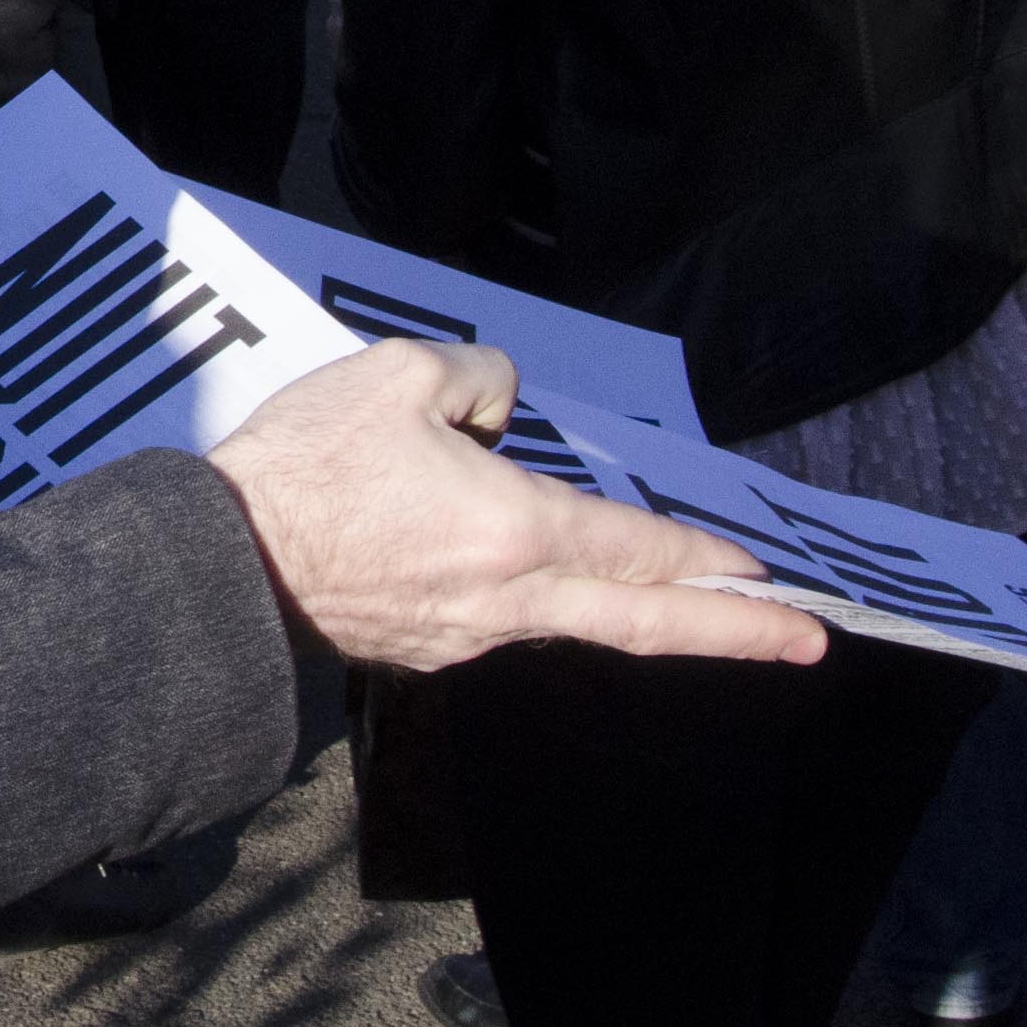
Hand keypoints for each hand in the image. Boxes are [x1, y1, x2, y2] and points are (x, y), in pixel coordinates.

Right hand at [206, 341, 827, 674]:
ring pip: (571, 621)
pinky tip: (518, 569)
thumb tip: (503, 404)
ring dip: (630, 609)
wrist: (220, 569)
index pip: (640, 549)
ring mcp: (467, 637)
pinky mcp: (423, 649)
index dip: (709, 560)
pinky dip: (537, 597)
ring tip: (670, 592)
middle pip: (643, 623)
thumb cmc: (306, 469)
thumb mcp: (395, 377)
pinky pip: (501, 618)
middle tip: (807, 642)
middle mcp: (510, 600)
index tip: (770, 575)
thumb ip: (476, 379)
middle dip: (733, 633)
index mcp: (515, 531)